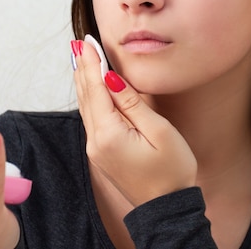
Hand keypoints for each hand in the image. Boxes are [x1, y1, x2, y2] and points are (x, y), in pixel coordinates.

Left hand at [73, 40, 196, 206]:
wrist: (167, 208)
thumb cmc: (172, 170)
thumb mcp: (159, 132)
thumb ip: (132, 103)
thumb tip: (112, 79)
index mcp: (109, 134)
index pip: (96, 89)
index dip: (91, 63)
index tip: (86, 42)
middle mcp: (96, 141)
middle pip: (86, 96)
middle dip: (82, 67)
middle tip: (78, 43)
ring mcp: (96, 148)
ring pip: (85, 106)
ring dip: (83, 81)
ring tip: (79, 58)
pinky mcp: (101, 152)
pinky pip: (91, 117)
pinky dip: (89, 97)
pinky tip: (90, 87)